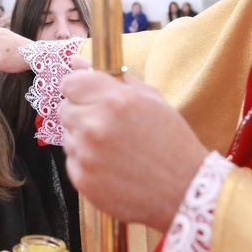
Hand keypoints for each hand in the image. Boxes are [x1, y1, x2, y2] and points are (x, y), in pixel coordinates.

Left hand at [60, 69, 208, 231]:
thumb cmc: (171, 141)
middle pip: (65, 109)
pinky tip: (112, 166)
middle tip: (108, 126)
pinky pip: (72, 161)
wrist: (185, 190)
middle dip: (82, 113)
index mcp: (113, 100)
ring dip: (83, 139)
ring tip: (115, 148)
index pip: (69, 84)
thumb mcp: (150, 99)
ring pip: (68, 136)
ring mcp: (86, 154)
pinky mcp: (82, 180)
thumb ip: (112, 77)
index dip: (79, 89)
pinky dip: (86, 163)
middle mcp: (94, 125)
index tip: (89, 96)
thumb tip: (77, 61)